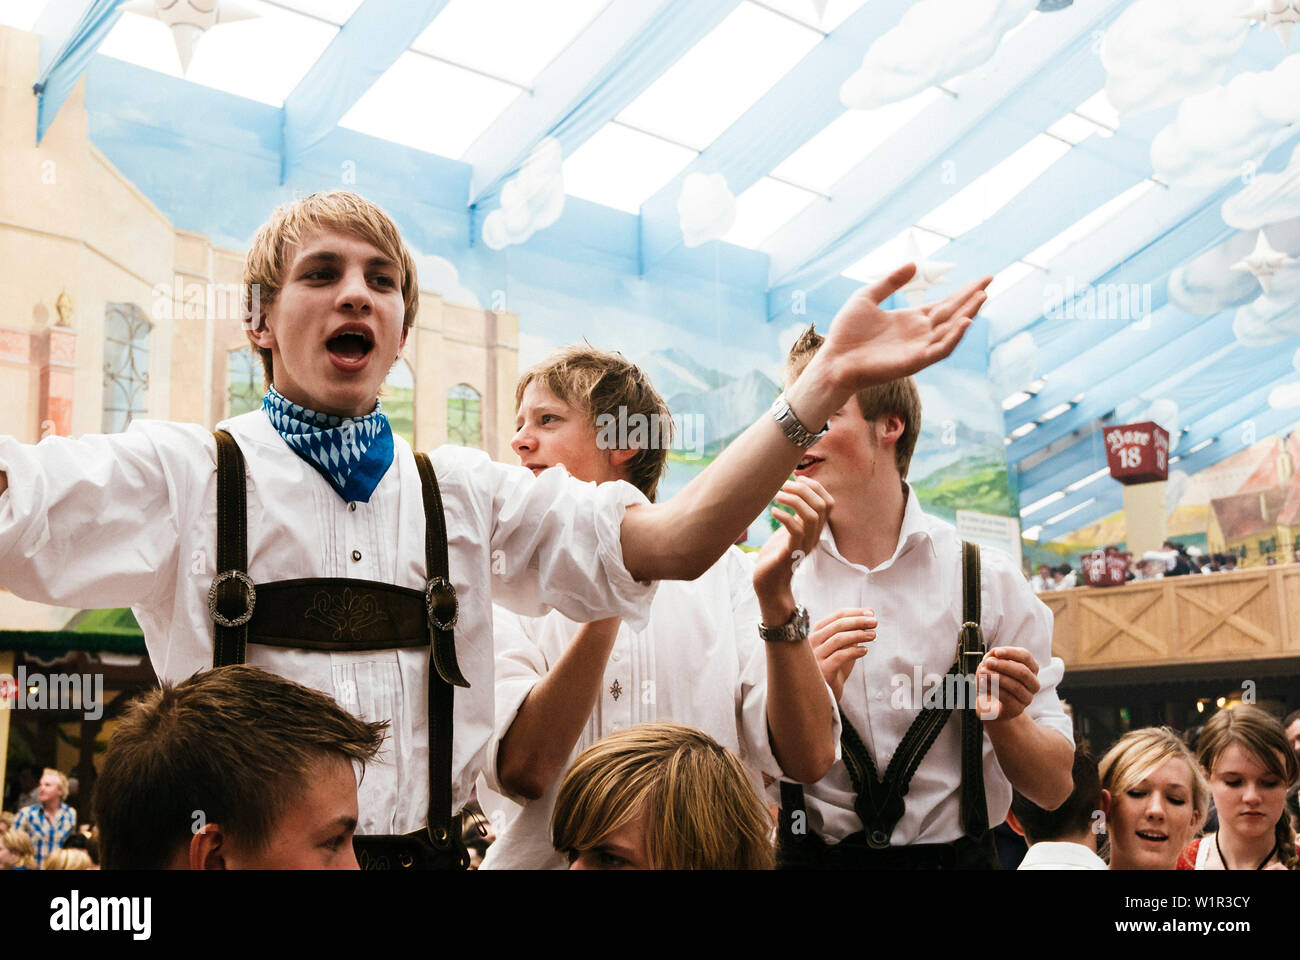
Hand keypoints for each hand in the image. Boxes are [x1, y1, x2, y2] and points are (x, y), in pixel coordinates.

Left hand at [753, 477, 833, 615]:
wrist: (769, 586)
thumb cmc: (775, 556)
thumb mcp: (788, 531)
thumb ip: (794, 515)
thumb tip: (791, 491)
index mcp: (815, 530)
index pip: (828, 503)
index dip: (816, 487)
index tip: (797, 478)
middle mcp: (814, 537)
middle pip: (822, 505)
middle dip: (804, 489)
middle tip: (784, 484)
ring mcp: (804, 546)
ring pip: (812, 516)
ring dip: (795, 500)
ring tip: (778, 495)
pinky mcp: (790, 554)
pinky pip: (795, 531)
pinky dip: (784, 517)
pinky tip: (773, 511)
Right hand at [809, 609, 874, 701]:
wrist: (826, 694)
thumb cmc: (836, 667)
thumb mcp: (844, 647)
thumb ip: (853, 632)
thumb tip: (869, 614)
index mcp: (818, 632)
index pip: (836, 616)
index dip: (855, 613)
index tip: (871, 613)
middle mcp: (813, 642)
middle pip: (838, 625)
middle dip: (858, 621)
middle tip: (875, 622)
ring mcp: (816, 656)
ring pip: (838, 639)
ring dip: (858, 634)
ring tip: (873, 635)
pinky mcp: (822, 670)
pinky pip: (839, 656)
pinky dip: (854, 651)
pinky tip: (865, 650)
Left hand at [821, 264, 990, 390]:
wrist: (833, 359)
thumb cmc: (846, 332)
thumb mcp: (867, 297)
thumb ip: (890, 282)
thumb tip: (914, 263)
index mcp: (911, 319)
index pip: (945, 304)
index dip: (963, 291)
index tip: (983, 278)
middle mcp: (919, 333)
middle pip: (953, 314)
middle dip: (972, 298)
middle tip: (990, 281)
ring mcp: (918, 348)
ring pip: (951, 330)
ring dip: (968, 314)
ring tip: (982, 297)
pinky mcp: (914, 362)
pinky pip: (940, 350)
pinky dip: (954, 337)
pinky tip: (965, 322)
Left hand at [976, 646, 1039, 722]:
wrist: (990, 706)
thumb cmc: (993, 681)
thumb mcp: (992, 666)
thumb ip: (993, 657)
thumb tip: (994, 653)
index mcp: (1031, 669)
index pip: (1025, 657)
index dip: (1011, 653)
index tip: (996, 651)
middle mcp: (1033, 684)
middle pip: (1023, 672)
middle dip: (1004, 665)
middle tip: (987, 662)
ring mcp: (1027, 698)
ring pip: (1016, 686)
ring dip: (997, 677)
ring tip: (983, 672)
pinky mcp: (1018, 709)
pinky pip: (1008, 698)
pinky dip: (994, 689)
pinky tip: (983, 683)